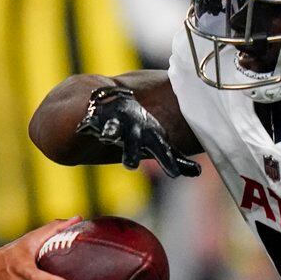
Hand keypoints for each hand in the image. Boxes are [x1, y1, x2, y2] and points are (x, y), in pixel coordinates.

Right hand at [76, 87, 200, 177]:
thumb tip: (197, 172)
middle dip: (133, 152)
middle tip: (132, 165)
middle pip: (133, 143)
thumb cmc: (140, 129)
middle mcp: (133, 129)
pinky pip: (91, 122)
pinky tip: (83, 127)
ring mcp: (114, 122)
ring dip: (110, 132)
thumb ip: (173, 157)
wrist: (114, 105)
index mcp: (150, 135)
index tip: (175, 174)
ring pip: (112, 130)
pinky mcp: (95, 119)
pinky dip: (87, 125)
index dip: (168, 161)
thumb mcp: (157, 141)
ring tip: (107, 136)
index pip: (161, 150)